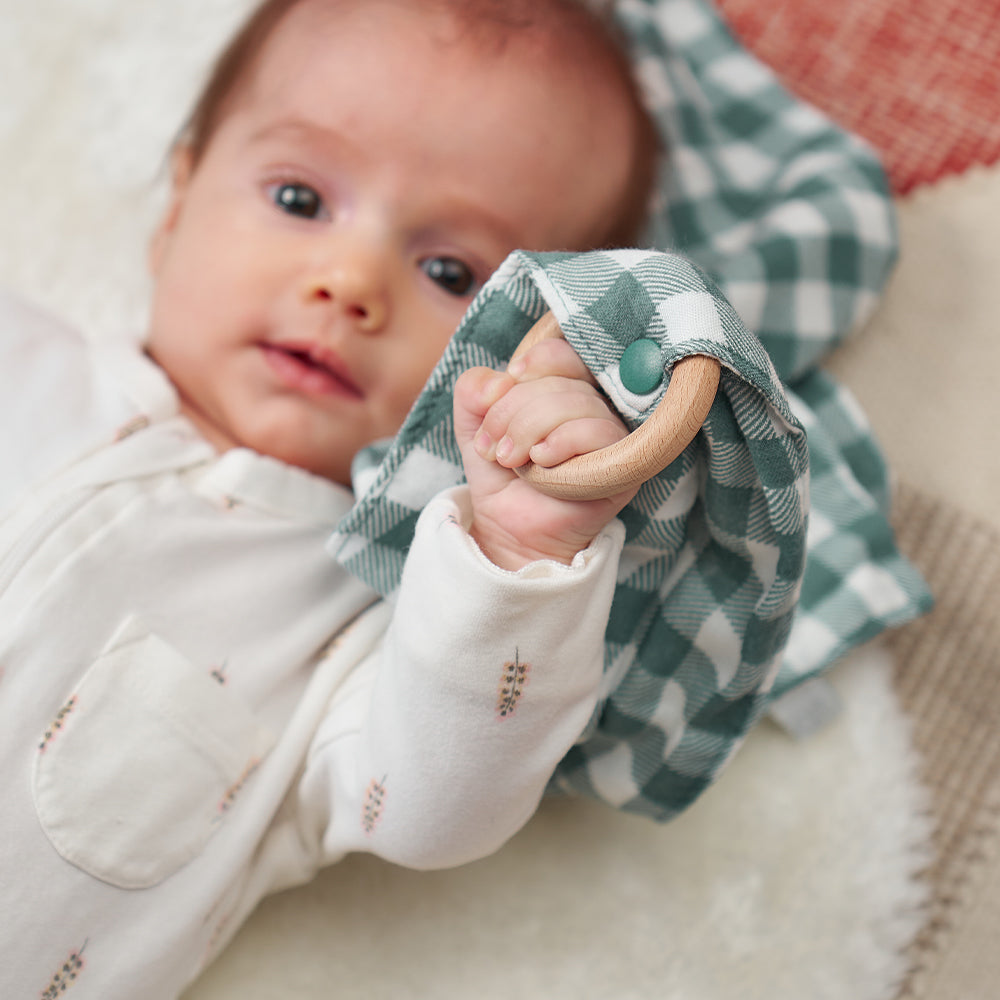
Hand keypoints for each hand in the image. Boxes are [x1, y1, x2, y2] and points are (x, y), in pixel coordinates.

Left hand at [453, 336, 638, 569]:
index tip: (503, 387)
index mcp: (567, 390)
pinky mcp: (623, 466)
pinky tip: (541, 461)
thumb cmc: (502, 475)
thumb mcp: (474, 426)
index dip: (535, 363)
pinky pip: (600, 433)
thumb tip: (498, 379)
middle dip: (514, 411)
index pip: (564, 355)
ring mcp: (613, 437)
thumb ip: (473, 390)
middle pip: (562, 382)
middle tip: (495, 447)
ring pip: (578, 404)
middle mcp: (596, 409)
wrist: (509, 528)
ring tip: (512, 460)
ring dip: (530, 429)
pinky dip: (562, 442)